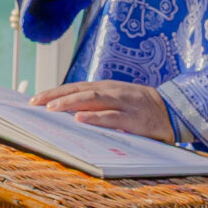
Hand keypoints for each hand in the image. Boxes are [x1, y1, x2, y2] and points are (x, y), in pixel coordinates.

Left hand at [31, 80, 173, 141]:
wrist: (172, 110)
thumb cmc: (139, 107)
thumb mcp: (116, 100)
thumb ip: (96, 104)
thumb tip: (68, 113)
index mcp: (105, 88)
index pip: (75, 87)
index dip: (54, 92)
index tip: (34, 99)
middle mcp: (112, 92)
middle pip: (79, 91)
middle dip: (56, 96)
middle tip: (36, 103)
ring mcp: (123, 104)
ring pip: (93, 101)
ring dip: (71, 103)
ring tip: (52, 108)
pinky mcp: (134, 119)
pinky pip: (112, 117)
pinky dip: (96, 118)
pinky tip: (81, 120)